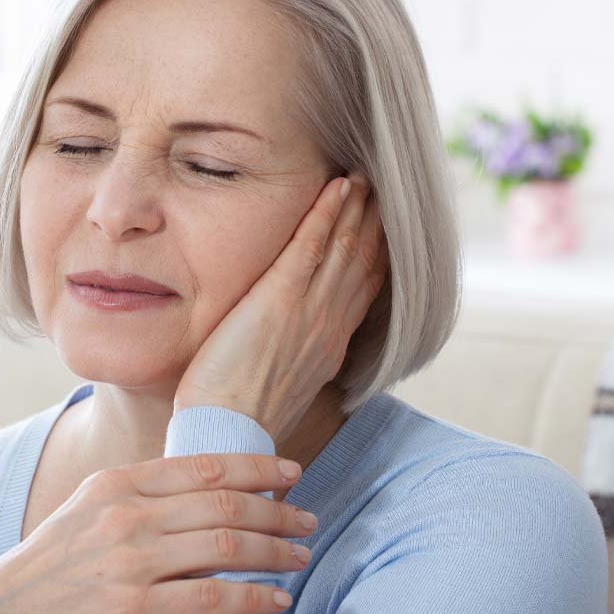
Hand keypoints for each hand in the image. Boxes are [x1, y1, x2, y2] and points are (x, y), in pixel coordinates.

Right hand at [0, 453, 317, 613]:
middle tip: (307, 519)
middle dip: (276, 511)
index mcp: (119, 482)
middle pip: (224, 504)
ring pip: (226, 546)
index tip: (290, 471)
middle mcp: (128, 514)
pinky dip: (252, 598)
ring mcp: (131, 560)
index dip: (256, 466)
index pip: (205, 466)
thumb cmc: (52, 563)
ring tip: (301, 556)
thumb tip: (203, 484)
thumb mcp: (90, 507)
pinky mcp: (133, 610)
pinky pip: (211, 598)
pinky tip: (275, 601)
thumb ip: (142, 492)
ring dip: (274, 552)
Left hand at [173, 174, 388, 444]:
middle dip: (375, 224)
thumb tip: (294, 356)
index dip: (377, 257)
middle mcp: (329, 324)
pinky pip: (312, 244)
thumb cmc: (242, 419)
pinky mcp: (280, 298)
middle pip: (364, 263)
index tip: (384, 232)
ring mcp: (309, 310)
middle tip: (384, 192)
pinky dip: (329, 212)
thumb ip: (296, 362)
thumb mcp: (283, 389)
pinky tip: (339, 186)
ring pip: (345, 248)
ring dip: (358, 209)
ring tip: (366, 179)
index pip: (363, 291)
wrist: (229, 434)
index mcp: (328, 346)